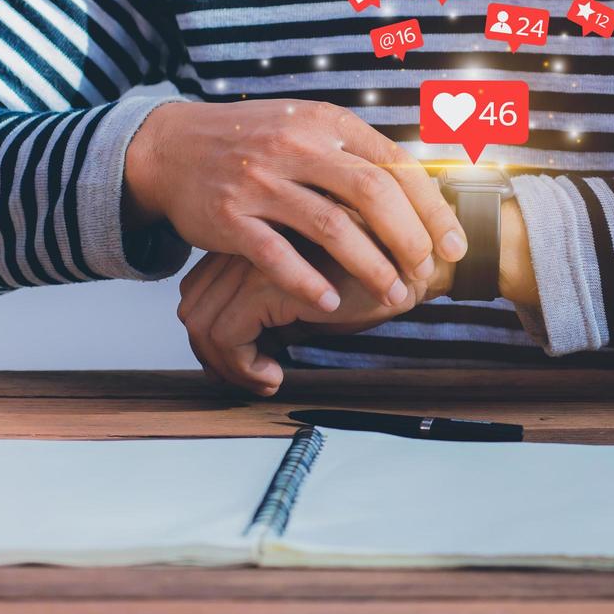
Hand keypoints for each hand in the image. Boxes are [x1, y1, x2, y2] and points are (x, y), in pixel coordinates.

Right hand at [125, 100, 465, 312]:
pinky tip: (332, 305)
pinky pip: (276, 255)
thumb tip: (425, 185)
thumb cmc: (254, 142)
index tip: (455, 243)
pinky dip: (308, 283)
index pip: (394, 165)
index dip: (431, 207)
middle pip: (371, 194)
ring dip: (369, 267)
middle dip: (409, 239)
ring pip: (330, 227)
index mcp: (325, 123)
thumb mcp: (308, 127)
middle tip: (429, 272)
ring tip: (393, 295)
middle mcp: (295, 146)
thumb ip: (357, 152)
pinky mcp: (228, 217)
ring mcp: (260, 181)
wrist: (170, 146)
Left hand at [178, 245, 454, 394]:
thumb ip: (285, 293)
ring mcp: (254, 262)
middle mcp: (249, 243)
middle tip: (251, 376)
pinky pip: (228, 337)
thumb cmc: (379, 270)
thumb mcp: (322, 279)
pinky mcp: (267, 286)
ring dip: (227, 366)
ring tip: (264, 379)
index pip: (203, 286)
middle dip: (214, 353)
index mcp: (259, 234)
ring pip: (203, 324)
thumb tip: (256, 342)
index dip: (217, 330)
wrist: (417, 259)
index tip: (249, 358)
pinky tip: (276, 376)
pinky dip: (243, 366)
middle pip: (195, 305)